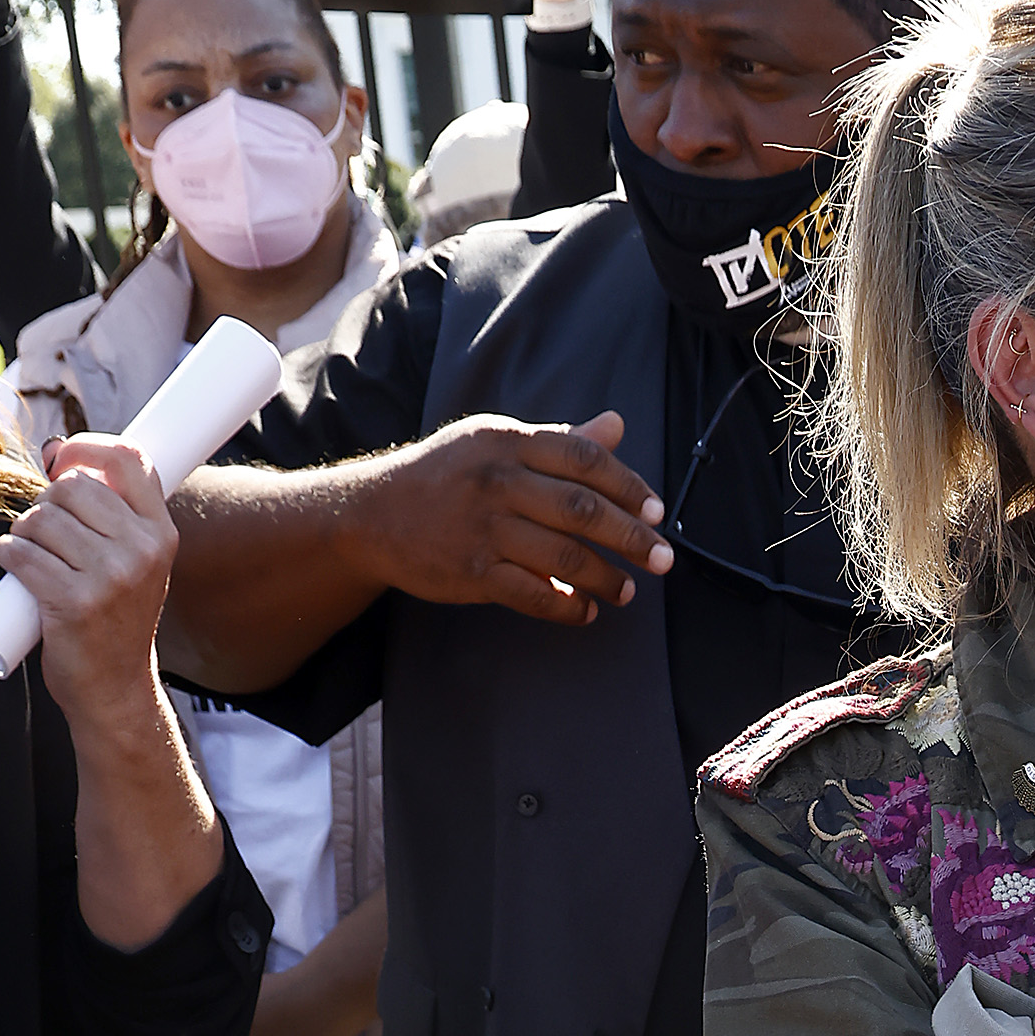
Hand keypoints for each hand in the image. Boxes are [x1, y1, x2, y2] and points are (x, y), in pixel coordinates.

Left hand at [0, 434, 176, 726]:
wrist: (114, 689)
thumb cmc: (115, 620)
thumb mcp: (136, 563)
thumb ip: (112, 512)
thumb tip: (58, 452)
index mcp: (160, 535)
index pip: (129, 459)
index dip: (87, 447)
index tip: (62, 460)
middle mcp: (141, 553)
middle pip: (71, 487)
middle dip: (46, 505)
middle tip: (48, 538)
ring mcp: (110, 578)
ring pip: (39, 519)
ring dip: (24, 534)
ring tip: (37, 560)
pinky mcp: (74, 603)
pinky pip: (20, 553)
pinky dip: (9, 557)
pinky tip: (19, 573)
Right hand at [371, 408, 670, 620]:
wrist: (371, 513)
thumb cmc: (447, 474)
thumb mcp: (497, 442)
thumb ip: (560, 439)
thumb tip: (616, 425)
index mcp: (509, 441)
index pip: (584, 459)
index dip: (628, 486)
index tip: (656, 513)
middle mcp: (499, 480)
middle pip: (583, 510)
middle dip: (632, 538)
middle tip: (663, 559)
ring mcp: (485, 528)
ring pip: (565, 557)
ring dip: (606, 579)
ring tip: (628, 591)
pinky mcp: (472, 571)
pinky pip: (534, 595)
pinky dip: (566, 607)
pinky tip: (585, 611)